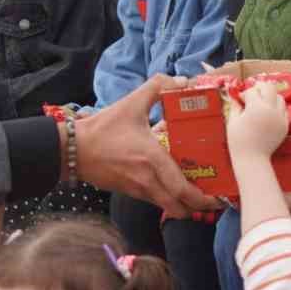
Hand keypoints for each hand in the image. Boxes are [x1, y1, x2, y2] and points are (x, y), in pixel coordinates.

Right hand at [74, 74, 216, 218]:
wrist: (71, 150)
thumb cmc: (102, 129)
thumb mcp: (131, 103)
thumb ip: (158, 87)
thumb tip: (184, 81)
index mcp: (152, 160)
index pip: (183, 189)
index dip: (203, 198)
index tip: (219, 197)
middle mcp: (147, 180)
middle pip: (180, 207)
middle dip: (199, 208)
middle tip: (215, 200)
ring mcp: (138, 189)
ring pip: (168, 207)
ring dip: (184, 206)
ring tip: (198, 194)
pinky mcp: (129, 192)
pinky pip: (155, 201)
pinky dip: (169, 200)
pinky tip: (173, 185)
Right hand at [226, 81, 289, 160]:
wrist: (252, 159)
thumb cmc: (238, 141)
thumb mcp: (233, 121)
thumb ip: (235, 105)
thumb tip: (236, 96)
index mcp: (256, 107)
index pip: (252, 91)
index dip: (244, 94)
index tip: (240, 99)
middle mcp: (271, 110)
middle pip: (269, 87)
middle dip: (260, 88)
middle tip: (252, 94)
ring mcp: (280, 117)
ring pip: (279, 97)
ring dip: (270, 97)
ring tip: (261, 104)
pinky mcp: (285, 126)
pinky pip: (284, 110)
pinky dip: (277, 108)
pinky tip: (268, 113)